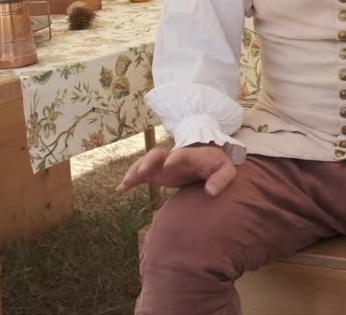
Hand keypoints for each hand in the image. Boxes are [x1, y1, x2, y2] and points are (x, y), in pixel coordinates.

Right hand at [116, 144, 236, 196]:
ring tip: (126, 183)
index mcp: (191, 156)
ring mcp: (163, 165)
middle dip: (148, 162)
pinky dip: (131, 180)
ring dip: (135, 171)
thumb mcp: (226, 170)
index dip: (175, 158)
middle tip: (141, 173)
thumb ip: (221, 179)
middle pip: (157, 155)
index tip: (169, 163)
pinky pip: (141, 175)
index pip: (182, 154)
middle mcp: (173, 158)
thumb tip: (211, 192)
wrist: (208, 159)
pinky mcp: (157, 174)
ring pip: (145, 163)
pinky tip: (120, 190)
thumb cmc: (217, 164)